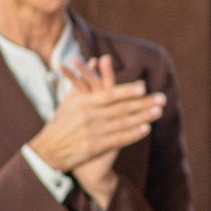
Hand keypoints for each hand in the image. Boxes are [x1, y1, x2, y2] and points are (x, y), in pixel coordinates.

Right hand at [27, 56, 161, 198]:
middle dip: (143, 103)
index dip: (126, 90)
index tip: (143, 86)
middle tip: (161, 98)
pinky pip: (118, 139)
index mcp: (83, 103)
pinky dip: (133, 134)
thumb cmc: (61, 122)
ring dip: (142, 117)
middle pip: (121, 108)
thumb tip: (93, 60)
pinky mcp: (95, 147)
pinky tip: (146, 129)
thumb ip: (84, 79)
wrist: (49, 150)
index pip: (108, 95)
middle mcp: (89, 116)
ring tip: (158, 112)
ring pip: (122, 124)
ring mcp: (93, 133)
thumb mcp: (68, 100)